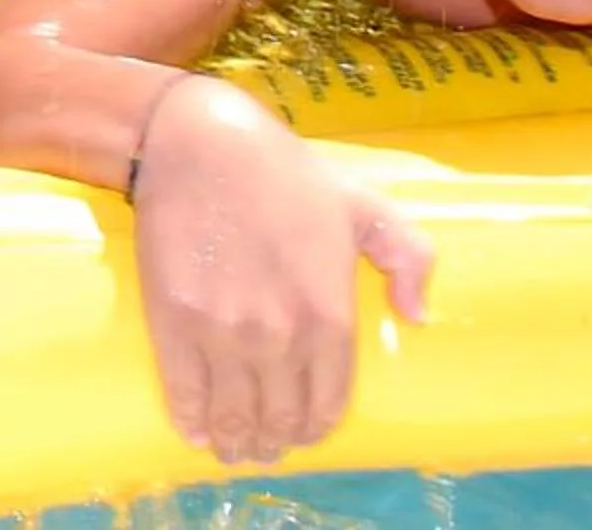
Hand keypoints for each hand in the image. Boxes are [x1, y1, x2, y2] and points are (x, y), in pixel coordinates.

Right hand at [131, 77, 432, 467]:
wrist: (203, 145)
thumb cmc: (285, 172)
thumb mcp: (365, 203)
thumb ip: (409, 257)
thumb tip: (417, 316)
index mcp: (329, 315)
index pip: (328, 403)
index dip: (317, 426)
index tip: (306, 429)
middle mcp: (280, 337)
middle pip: (280, 421)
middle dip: (277, 441)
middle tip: (269, 443)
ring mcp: (224, 335)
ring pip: (234, 419)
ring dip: (237, 442)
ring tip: (236, 445)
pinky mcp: (174, 326)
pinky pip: (186, 397)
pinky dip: (194, 423)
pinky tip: (199, 429)